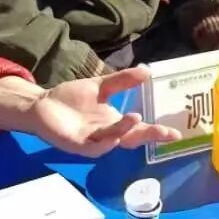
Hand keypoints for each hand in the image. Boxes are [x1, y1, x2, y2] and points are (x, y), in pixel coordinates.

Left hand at [0, 69, 178, 156]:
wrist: (42, 105)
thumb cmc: (72, 99)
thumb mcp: (101, 86)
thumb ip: (123, 80)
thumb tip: (148, 70)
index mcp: (115, 122)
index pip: (140, 129)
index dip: (157, 131)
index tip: (176, 131)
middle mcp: (107, 134)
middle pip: (132, 138)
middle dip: (150, 136)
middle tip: (169, 134)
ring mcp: (92, 141)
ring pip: (113, 140)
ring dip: (125, 131)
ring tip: (136, 117)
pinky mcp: (76, 144)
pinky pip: (93, 147)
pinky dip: (104, 142)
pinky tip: (113, 136)